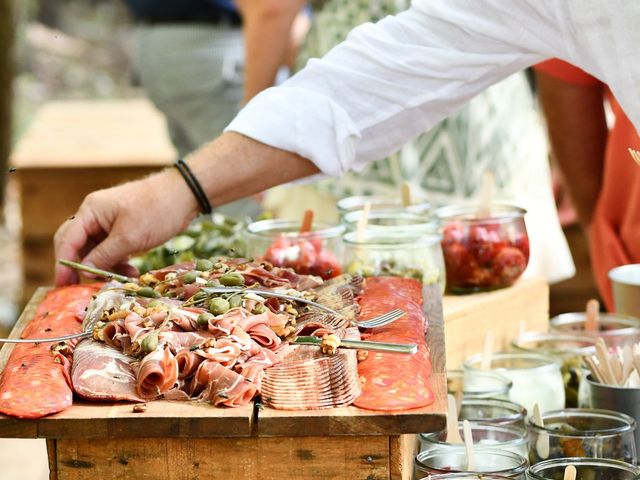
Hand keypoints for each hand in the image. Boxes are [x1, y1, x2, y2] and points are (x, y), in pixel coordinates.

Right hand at [54, 169, 198, 285]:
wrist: (185, 196)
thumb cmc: (156, 210)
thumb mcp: (129, 237)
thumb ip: (105, 256)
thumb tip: (86, 272)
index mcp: (91, 211)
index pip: (67, 240)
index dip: (64, 264)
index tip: (64, 286)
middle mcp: (96, 216)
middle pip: (78, 245)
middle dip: (82, 267)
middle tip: (85, 288)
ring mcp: (110, 223)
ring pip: (97, 251)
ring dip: (105, 267)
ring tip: (121, 278)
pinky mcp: (124, 230)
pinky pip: (113, 250)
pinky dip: (118, 262)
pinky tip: (130, 272)